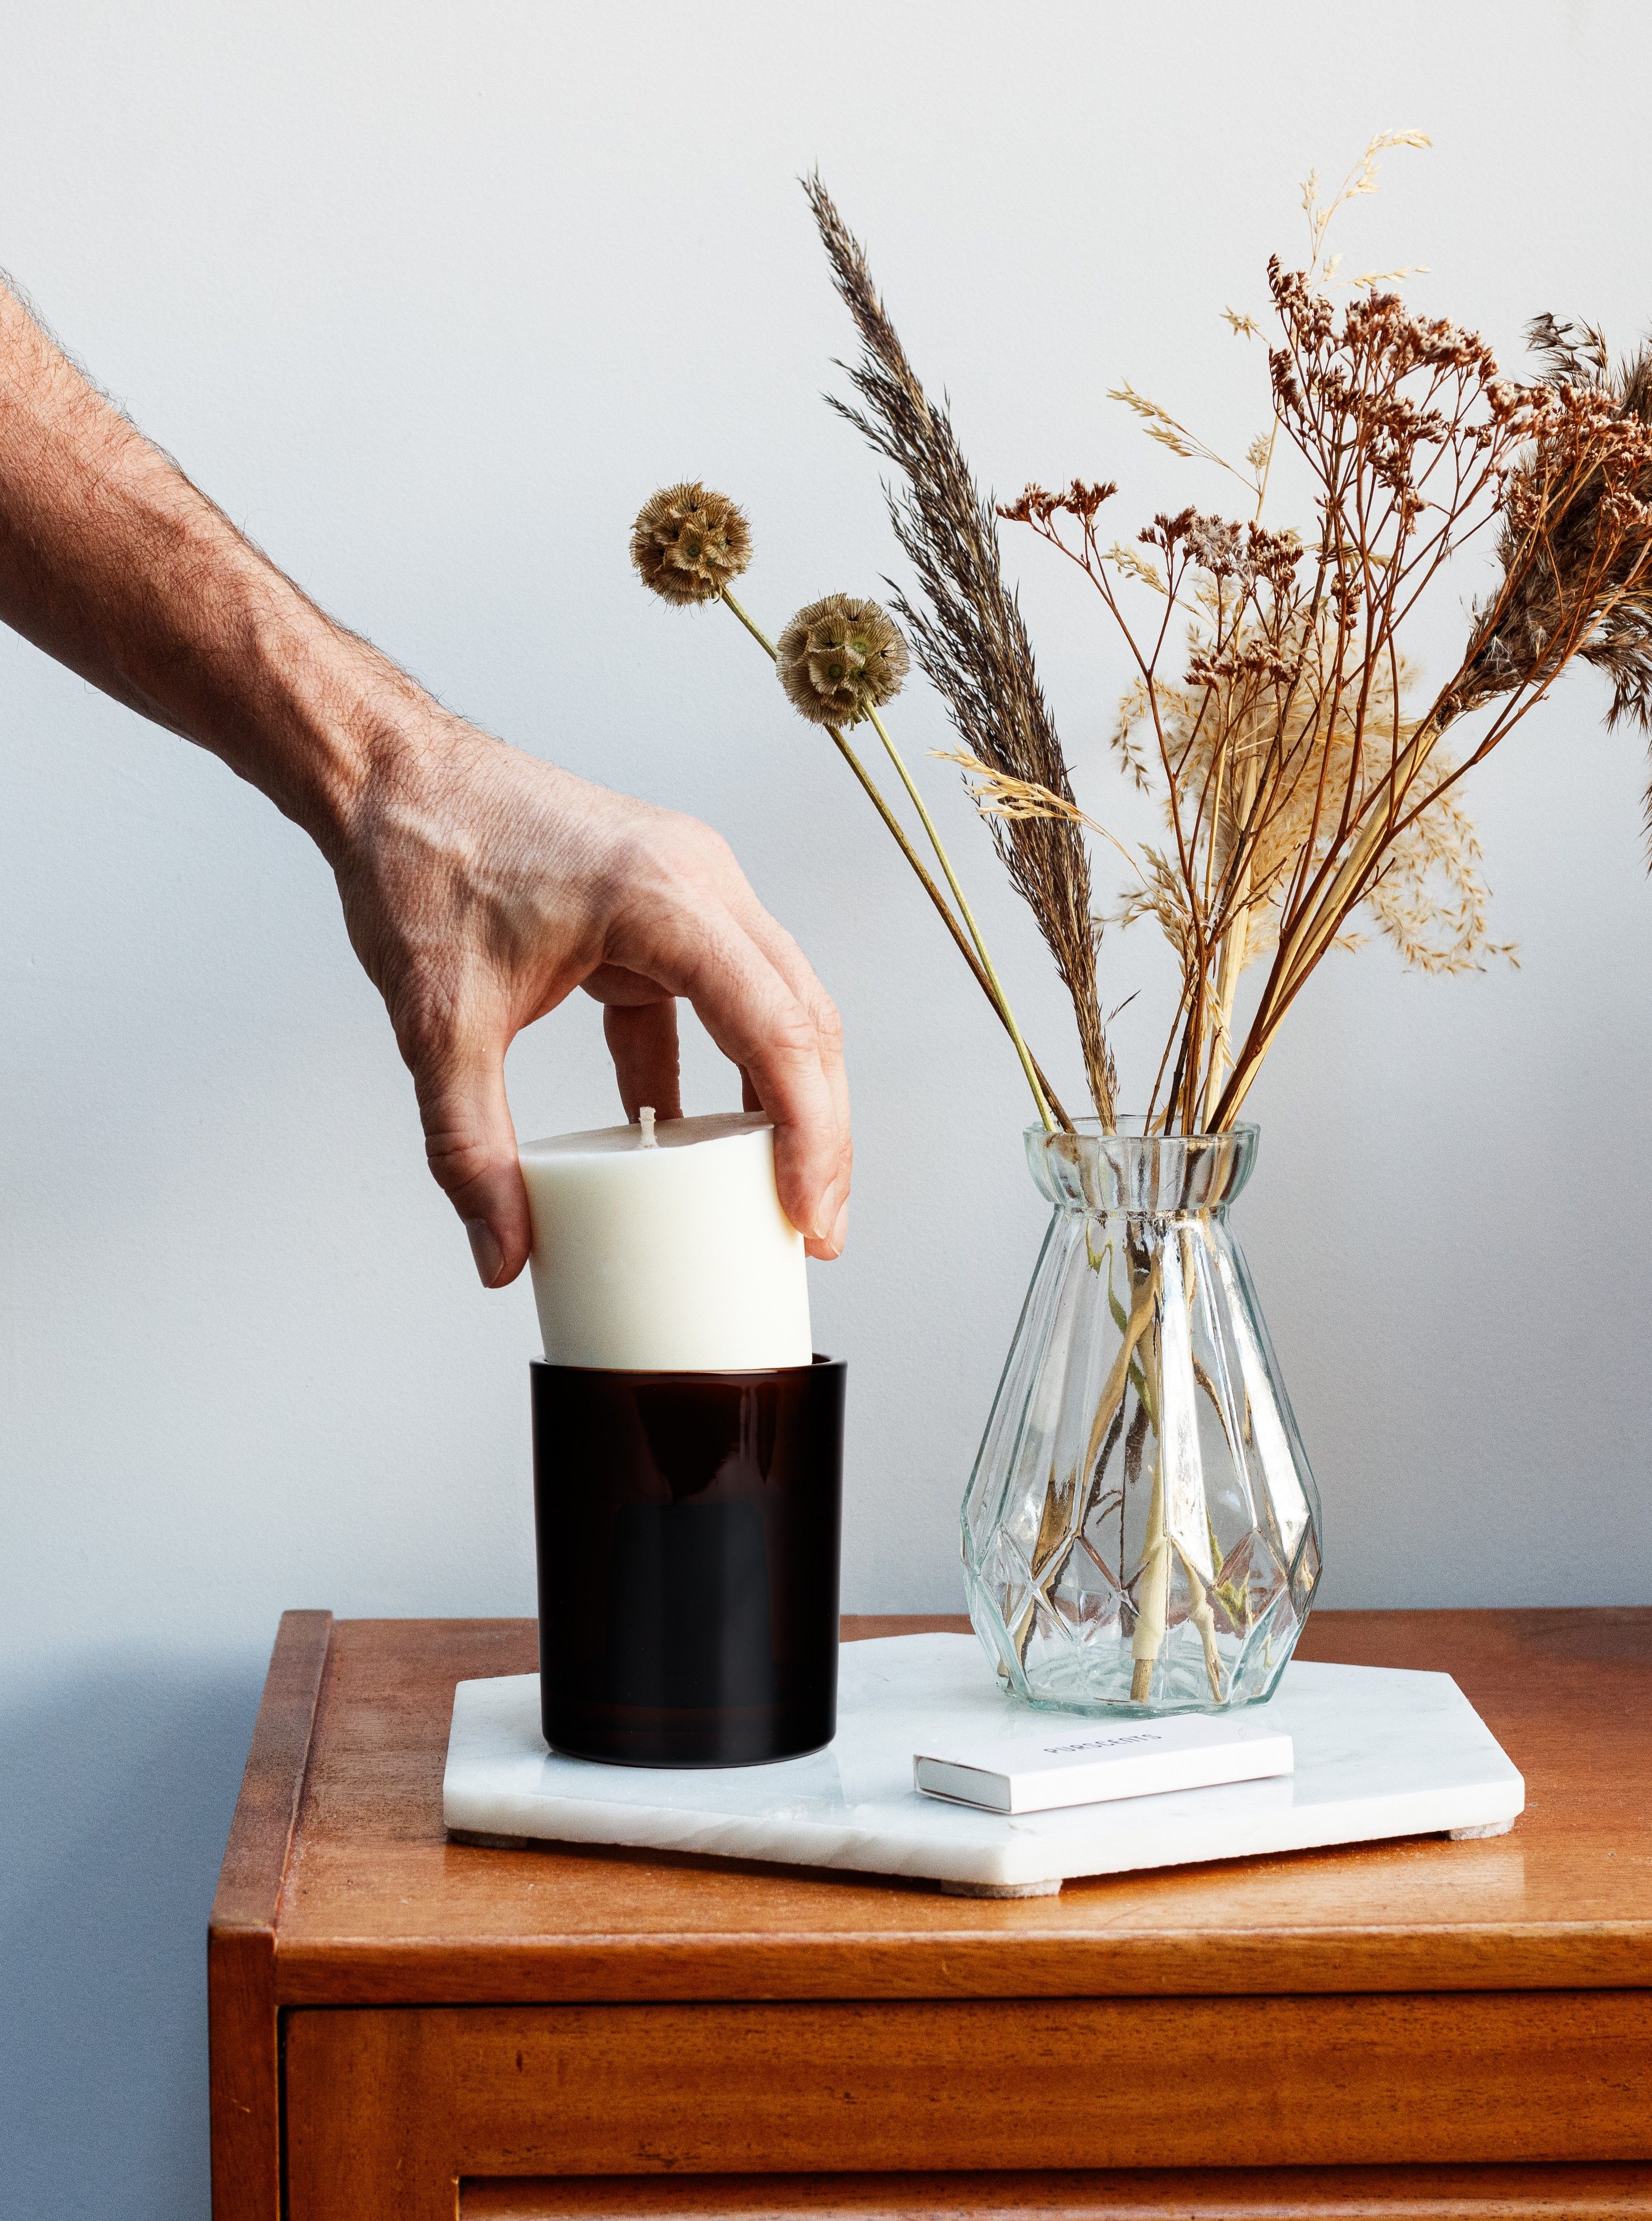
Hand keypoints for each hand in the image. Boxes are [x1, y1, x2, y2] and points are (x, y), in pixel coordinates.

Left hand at [332, 710, 851, 1284]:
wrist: (385, 773)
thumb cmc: (417, 863)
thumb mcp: (437, 1024)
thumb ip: (468, 1147)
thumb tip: (502, 1257)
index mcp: (666, 898)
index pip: (778, 1031)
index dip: (810, 1135)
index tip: (807, 1219)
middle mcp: (702, 881)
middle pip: (803, 1022)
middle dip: (819, 1133)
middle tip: (811, 1232)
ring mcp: (691, 888)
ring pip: (774, 1008)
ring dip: (780, 1102)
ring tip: (775, 1196)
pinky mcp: (663, 907)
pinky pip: (714, 999)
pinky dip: (711, 1071)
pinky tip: (687, 1139)